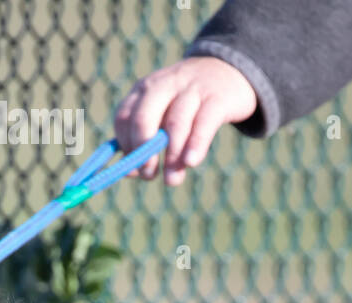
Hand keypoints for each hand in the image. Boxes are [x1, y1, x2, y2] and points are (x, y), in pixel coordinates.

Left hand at [115, 56, 258, 184]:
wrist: (230, 72)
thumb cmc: (188, 105)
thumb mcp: (163, 115)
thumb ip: (145, 141)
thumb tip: (131, 173)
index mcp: (145, 89)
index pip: (123, 118)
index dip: (126, 147)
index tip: (134, 169)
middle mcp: (165, 85)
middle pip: (143, 119)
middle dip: (143, 151)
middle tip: (149, 174)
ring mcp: (192, 88)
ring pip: (175, 123)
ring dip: (170, 156)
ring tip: (172, 180)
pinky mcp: (217, 97)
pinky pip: (204, 123)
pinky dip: (195, 144)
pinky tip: (190, 162)